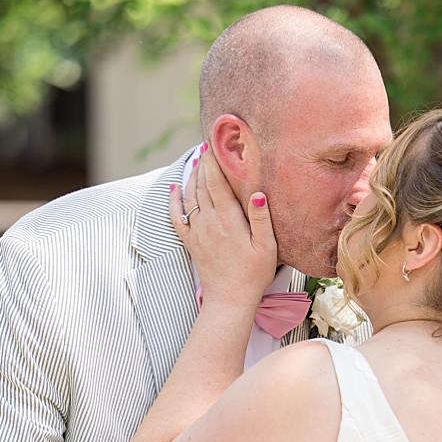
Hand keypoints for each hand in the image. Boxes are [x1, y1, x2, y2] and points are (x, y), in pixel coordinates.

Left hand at [169, 146, 277, 309]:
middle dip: (204, 162)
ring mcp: (197, 231)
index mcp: (228, 218)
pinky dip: (174, 200)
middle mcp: (208, 221)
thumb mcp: (267, 246)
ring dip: (192, 176)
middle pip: (202, 184)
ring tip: (197, 160)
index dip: (214, 160)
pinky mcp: (191, 241)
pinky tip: (175, 188)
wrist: (229, 298)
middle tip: (207, 144)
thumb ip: (261, 217)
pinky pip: (177, 216)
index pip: (216, 181)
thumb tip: (257, 192)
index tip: (215, 143)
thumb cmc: (253, 273)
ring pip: (190, 196)